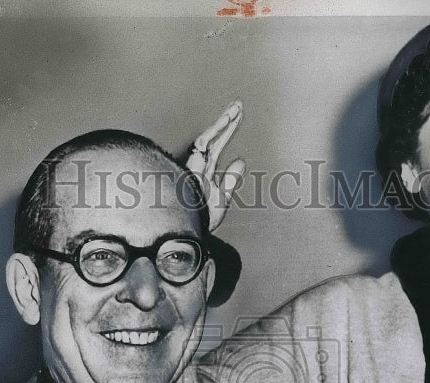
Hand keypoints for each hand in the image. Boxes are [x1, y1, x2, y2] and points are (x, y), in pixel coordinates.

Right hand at [186, 101, 245, 232]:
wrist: (188, 232)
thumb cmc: (200, 219)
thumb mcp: (222, 199)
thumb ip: (231, 180)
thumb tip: (241, 160)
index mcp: (205, 172)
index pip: (218, 146)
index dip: (228, 131)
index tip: (238, 116)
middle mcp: (199, 166)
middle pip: (215, 138)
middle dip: (227, 121)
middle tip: (238, 104)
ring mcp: (195, 166)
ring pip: (209, 138)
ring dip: (223, 122)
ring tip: (235, 109)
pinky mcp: (192, 167)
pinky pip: (203, 144)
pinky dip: (215, 132)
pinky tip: (226, 122)